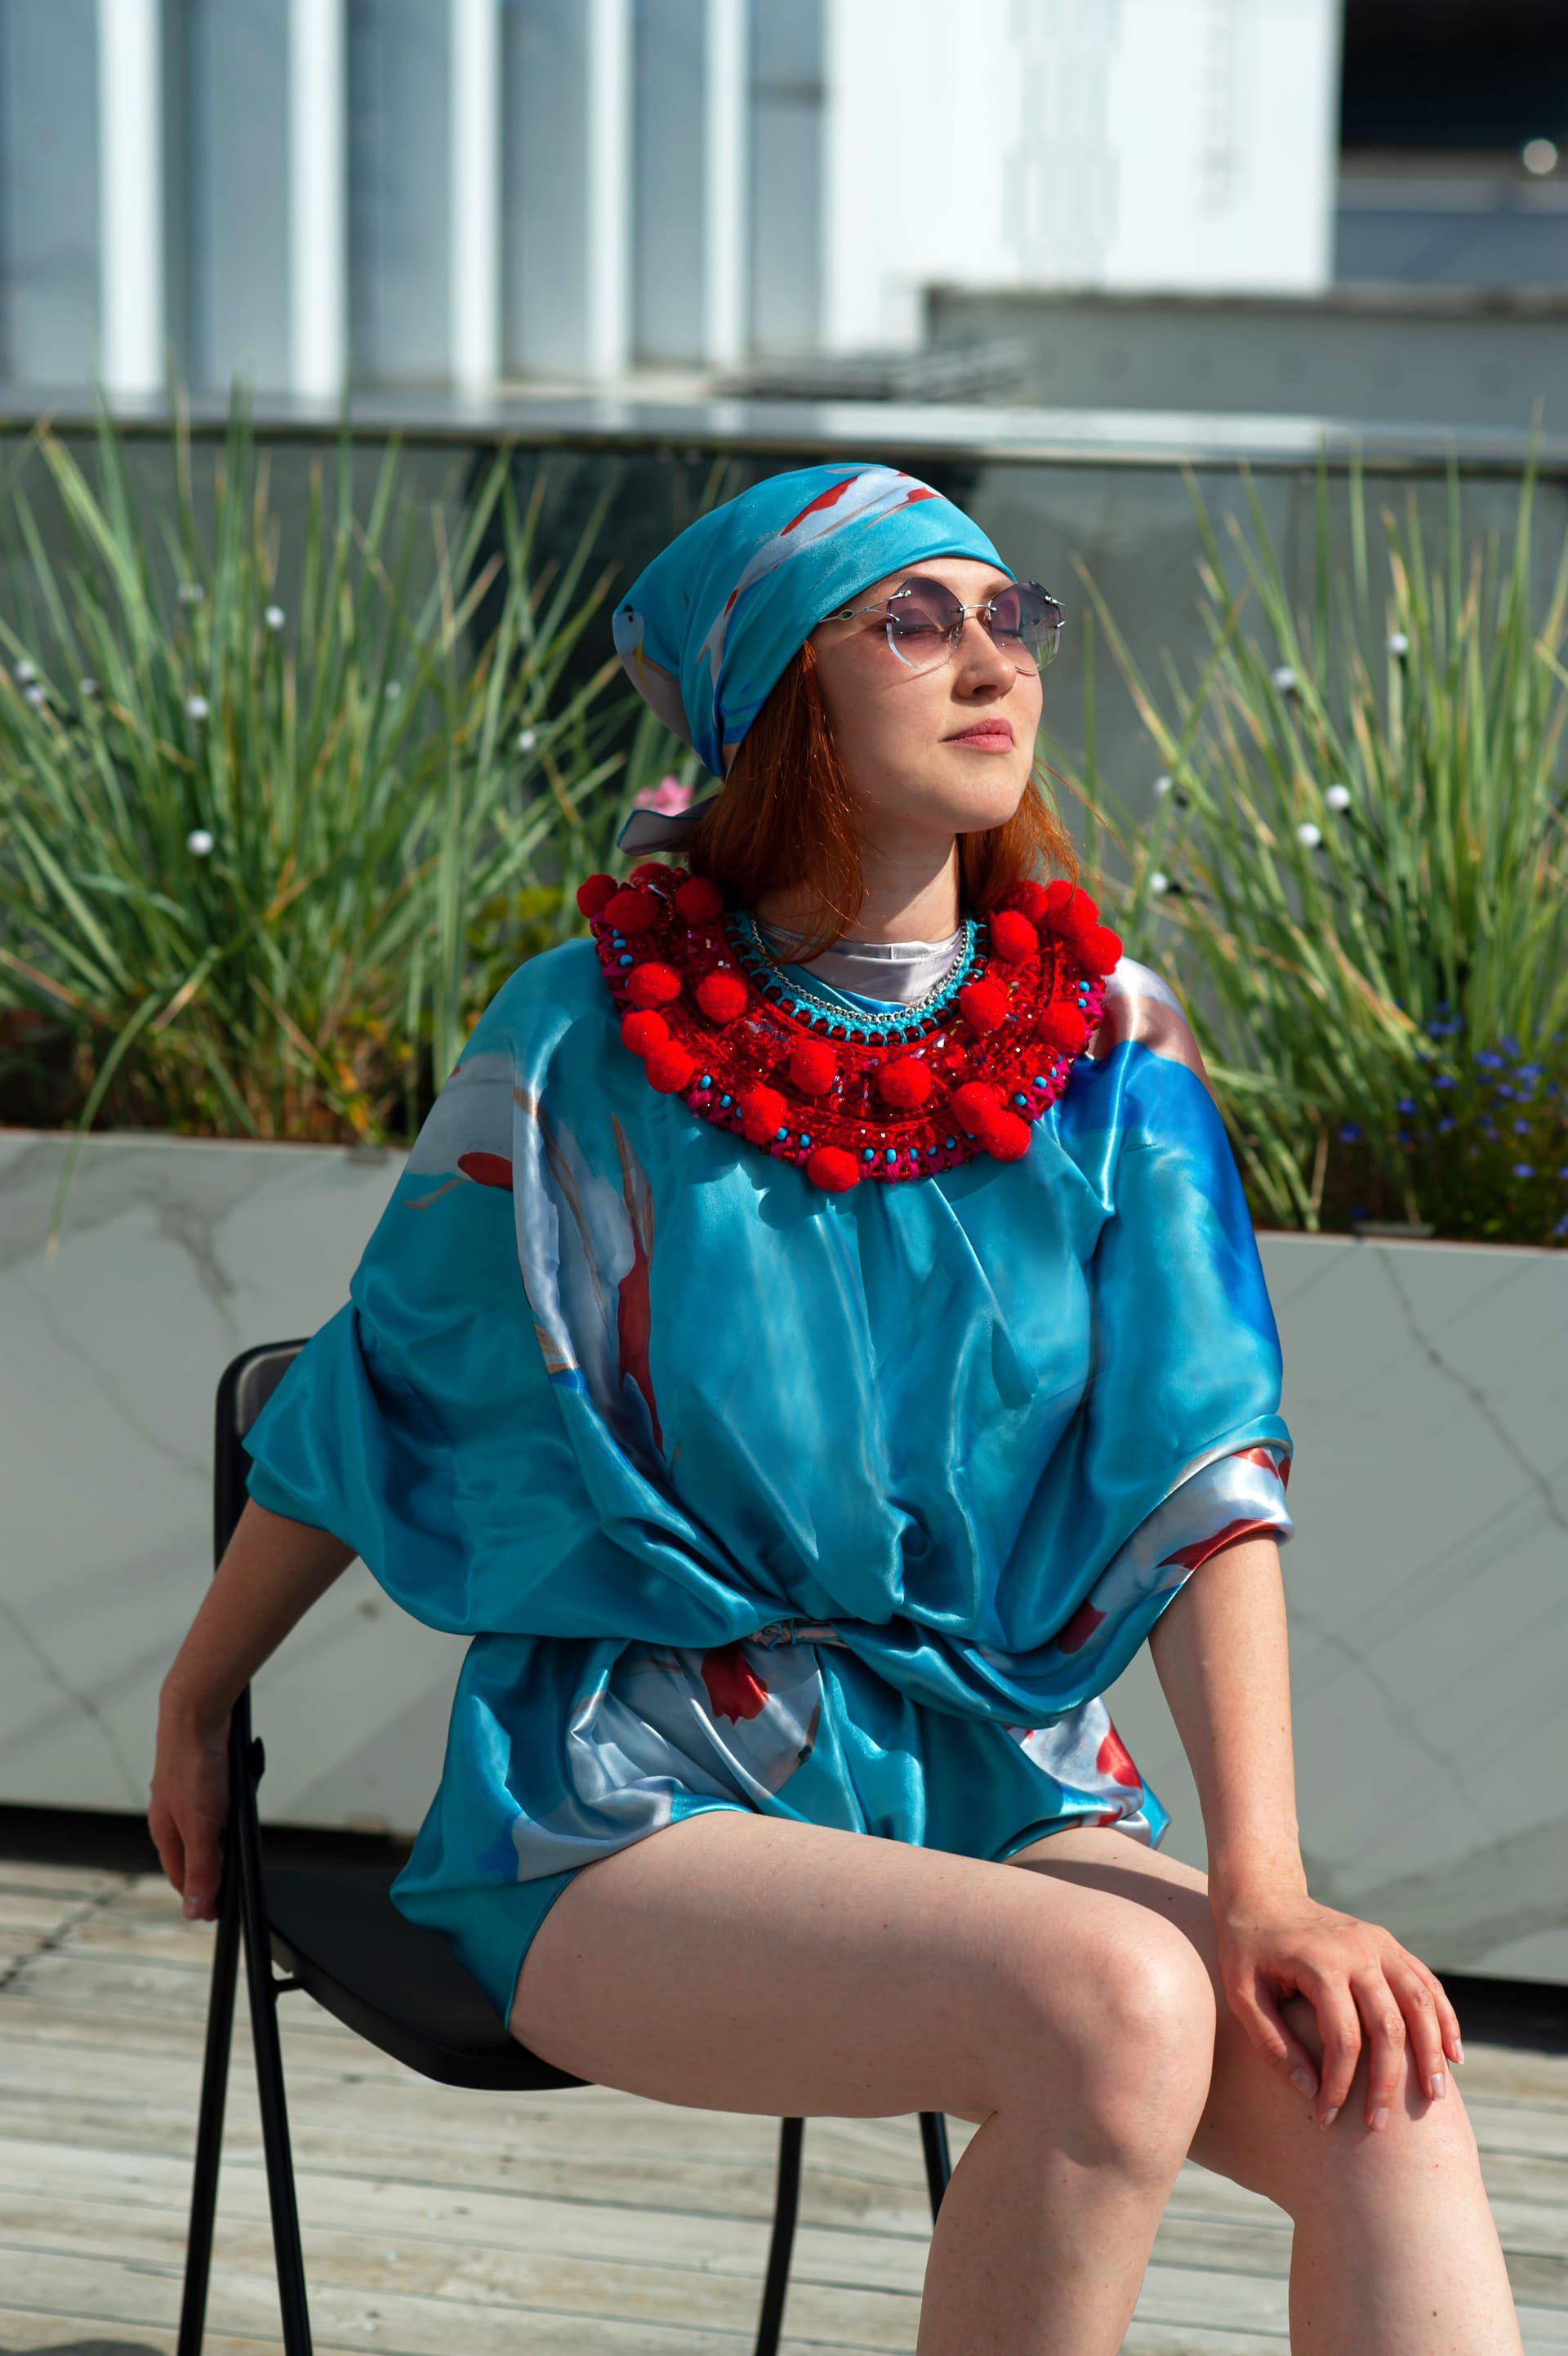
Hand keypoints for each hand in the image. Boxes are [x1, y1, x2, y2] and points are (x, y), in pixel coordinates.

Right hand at [148, 1687, 231, 1923]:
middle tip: (231, 1886)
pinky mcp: (202, 1776)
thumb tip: (194, 1910)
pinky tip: (238, 1809)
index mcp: (165, 1832)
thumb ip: (200, 1868)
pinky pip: (216, 1804)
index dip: (198, 1896)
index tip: (216, 1913)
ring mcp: (186, 1795)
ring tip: (236, 1851)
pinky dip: (227, 1814)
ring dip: (220, 1842)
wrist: (196, 1711)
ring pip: (205, 1829)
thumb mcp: (201, 1825)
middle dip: (210, 1871)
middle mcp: (172, 1815)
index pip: (180, 1877)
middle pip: (192, 1855)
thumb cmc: (192, 1764)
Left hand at [1213, 1882, 1462, 2130]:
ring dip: (1431, 2053)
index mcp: (1319, 1963)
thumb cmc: (1246, 1950)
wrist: (1261, 1894)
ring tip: (1434, 2098)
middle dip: (1387, 2082)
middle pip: (1388, 2026)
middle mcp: (1356, 1950)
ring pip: (1420, 2003)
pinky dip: (1444, 2018)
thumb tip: (1308, 2091)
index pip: (1342, 2037)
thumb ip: (1272, 2043)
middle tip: (1379, 2125)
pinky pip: (1426, 1983)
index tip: (1326, 2116)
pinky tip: (1453, 2055)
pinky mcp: (1388, 1943)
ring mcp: (1378, 1943)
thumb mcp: (1242, 1995)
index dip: (1338, 2084)